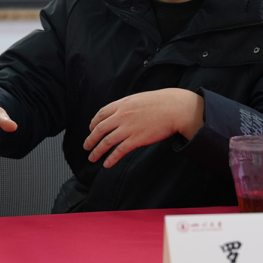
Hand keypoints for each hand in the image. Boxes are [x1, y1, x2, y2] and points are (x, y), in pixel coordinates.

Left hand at [83, 88, 203, 167]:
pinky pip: (119, 151)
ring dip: (97, 151)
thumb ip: (128, 106)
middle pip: (100, 129)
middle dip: (90, 139)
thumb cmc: (162, 102)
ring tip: (92, 158)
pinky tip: (107, 164)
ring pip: (106, 141)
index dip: (93, 123)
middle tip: (86, 146)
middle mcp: (122, 115)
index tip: (91, 129)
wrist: (175, 108)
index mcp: (122, 104)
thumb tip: (122, 113)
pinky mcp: (136, 139)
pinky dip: (111, 158)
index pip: (101, 114)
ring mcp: (128, 128)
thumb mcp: (139, 98)